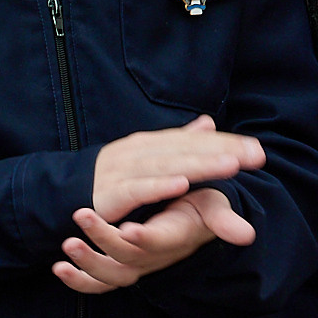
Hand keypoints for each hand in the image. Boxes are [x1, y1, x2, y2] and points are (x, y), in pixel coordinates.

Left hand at [52, 188, 254, 292]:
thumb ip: (224, 222)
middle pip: (127, 257)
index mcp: (174, 238)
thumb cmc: (200, 209)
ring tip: (67, 244)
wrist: (191, 223)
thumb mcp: (215, 211)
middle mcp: (153, 256)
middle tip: (81, 215)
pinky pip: (99, 284)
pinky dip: (79, 281)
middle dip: (103, 240)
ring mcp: (136, 265)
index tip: (128, 229)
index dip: (145, 238)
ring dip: (87, 261)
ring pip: (111, 274)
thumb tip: (246, 234)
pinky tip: (59, 268)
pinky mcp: (122, 268)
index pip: (159, 241)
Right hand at [91, 116, 263, 221]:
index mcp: (148, 144)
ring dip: (198, 165)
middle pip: (183, 150)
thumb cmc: (111, 179)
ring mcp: (121, 171)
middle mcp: (136, 152)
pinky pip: (136, 189)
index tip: (256, 150)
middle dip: (220, 151)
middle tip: (255, 155)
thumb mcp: (147, 159)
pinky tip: (182, 185)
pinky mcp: (108, 195)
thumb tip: (208, 123)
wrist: (62, 194)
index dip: (224, 144)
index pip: (191, 141)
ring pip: (165, 166)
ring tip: (230, 165)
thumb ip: (178, 143)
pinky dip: (158, 186)